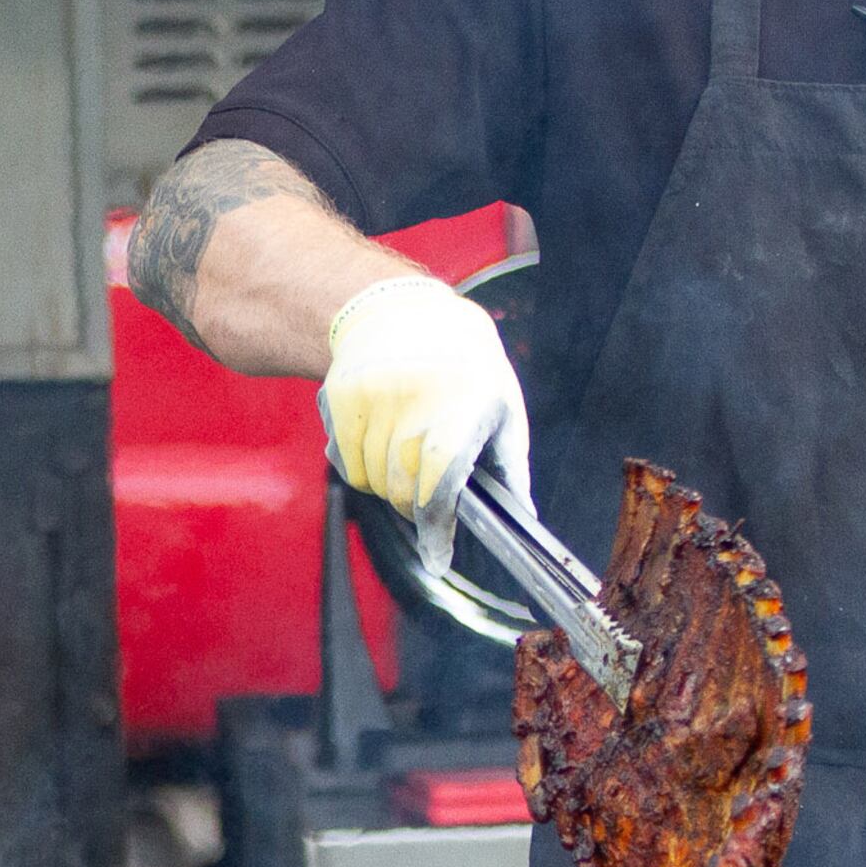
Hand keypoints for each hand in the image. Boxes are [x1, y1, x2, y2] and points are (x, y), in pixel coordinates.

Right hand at [319, 277, 533, 564]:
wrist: (405, 311)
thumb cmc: (466, 367)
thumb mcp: (502, 404)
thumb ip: (511, 464)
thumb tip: (523, 518)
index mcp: (465, 399)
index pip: (442, 474)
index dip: (438, 522)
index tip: (437, 555)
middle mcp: (415, 395)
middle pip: (403, 486)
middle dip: (415, 508)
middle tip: (426, 502)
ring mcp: (373, 394)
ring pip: (372, 480)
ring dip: (388, 488)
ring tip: (404, 462)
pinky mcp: (342, 395)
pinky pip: (346, 462)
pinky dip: (363, 471)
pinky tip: (379, 447)